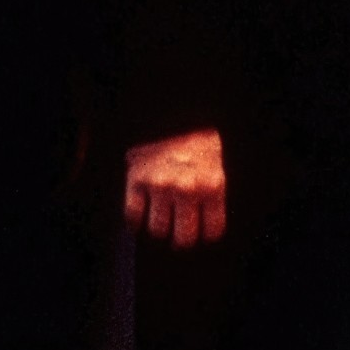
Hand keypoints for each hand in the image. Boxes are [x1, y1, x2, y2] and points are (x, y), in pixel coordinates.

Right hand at [125, 128, 225, 248]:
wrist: (170, 110)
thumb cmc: (197, 138)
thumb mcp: (217, 162)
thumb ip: (213, 193)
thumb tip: (208, 226)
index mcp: (212, 184)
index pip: (213, 231)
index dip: (206, 232)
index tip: (201, 229)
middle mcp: (187, 188)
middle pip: (183, 239)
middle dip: (182, 236)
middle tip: (180, 228)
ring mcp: (160, 184)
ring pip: (157, 229)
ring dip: (160, 224)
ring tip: (162, 212)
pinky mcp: (137, 178)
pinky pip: (133, 215)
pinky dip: (136, 216)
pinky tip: (144, 206)